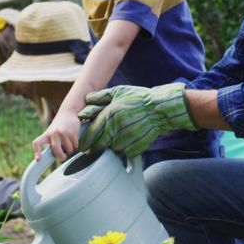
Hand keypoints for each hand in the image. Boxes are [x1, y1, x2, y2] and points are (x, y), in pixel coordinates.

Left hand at [32, 112, 82, 160]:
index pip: (37, 143)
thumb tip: (57, 157)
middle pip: (56, 151)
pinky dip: (75, 145)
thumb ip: (52, 143)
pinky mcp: (72, 132)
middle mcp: (53, 134)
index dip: (37, 152)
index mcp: (46, 135)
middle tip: (64, 157)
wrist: (68, 113)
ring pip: (69, 150)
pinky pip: (75, 145)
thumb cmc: (59, 126)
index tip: (38, 160)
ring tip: (69, 144)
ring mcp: (63, 133)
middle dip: (61, 157)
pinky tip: (74, 140)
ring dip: (71, 150)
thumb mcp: (52, 132)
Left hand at [76, 83, 196, 156]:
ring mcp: (126, 140)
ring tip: (114, 140)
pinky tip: (126, 140)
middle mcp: (115, 129)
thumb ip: (101, 97)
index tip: (83, 145)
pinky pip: (124, 152)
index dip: (85, 141)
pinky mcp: (135, 148)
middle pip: (98, 146)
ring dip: (110, 147)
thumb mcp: (119, 92)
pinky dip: (123, 148)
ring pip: (111, 150)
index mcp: (109, 115)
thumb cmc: (139, 99)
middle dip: (94, 148)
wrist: (160, 109)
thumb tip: (86, 100)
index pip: (91, 133)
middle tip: (93, 148)